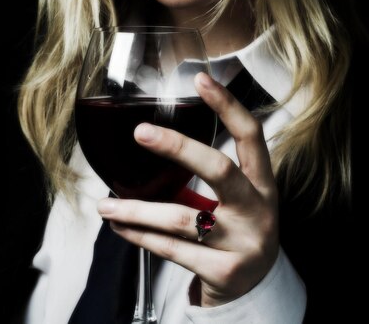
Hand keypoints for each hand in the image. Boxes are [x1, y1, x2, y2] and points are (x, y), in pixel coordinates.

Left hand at [97, 72, 278, 307]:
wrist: (254, 289)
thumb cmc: (237, 229)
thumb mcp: (238, 197)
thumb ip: (208, 172)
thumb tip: (154, 136)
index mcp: (263, 183)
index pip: (250, 135)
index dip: (228, 105)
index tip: (200, 79)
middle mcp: (258, 210)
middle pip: (219, 169)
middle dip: (178, 147)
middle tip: (141, 132)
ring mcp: (243, 243)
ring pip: (181, 219)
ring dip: (136, 209)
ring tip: (105, 203)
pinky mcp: (223, 273)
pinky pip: (171, 249)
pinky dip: (139, 236)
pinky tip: (120, 226)